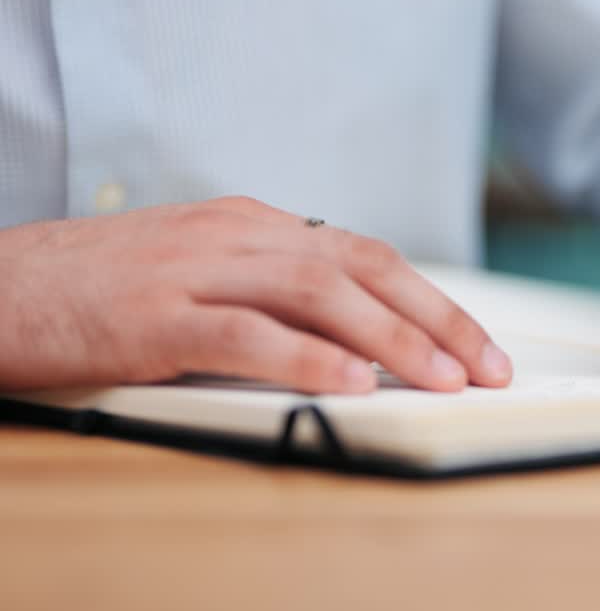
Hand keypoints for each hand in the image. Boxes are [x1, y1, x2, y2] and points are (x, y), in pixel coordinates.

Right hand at [0, 197, 511, 393]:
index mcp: (252, 226)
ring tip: (444, 379)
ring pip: (318, 294)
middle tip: (488, 368)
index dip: (434, 302)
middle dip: (438, 320)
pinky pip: (246, 332)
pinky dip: (308, 358)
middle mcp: (235, 237)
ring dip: (393, 339)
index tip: (480, 346)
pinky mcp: (153, 316)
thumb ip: (274, 298)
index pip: (368, 257)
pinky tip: (353, 384)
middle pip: (363, 268)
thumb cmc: (100, 293)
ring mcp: (193, 270)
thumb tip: (358, 344)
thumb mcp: (202, 275)